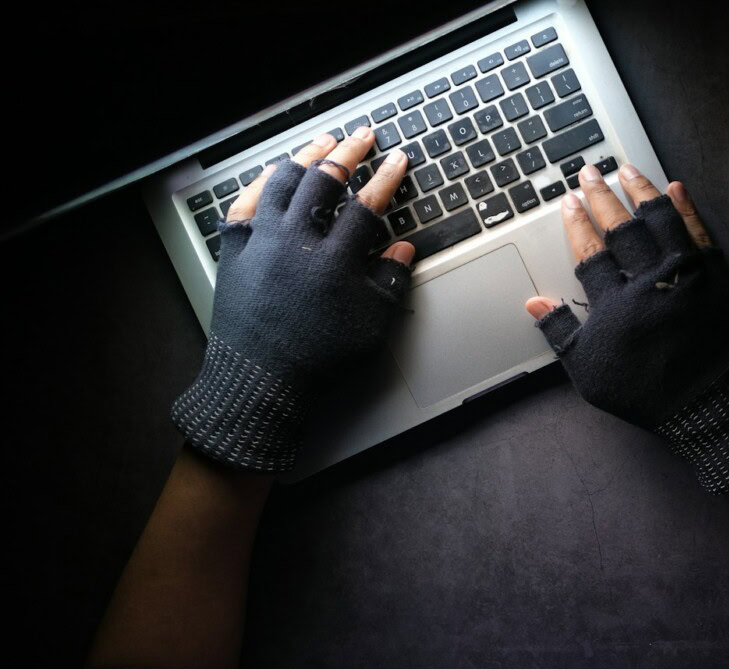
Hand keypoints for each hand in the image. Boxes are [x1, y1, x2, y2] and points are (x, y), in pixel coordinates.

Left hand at [171, 127, 415, 472]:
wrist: (259, 380)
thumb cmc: (318, 358)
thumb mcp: (371, 326)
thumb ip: (390, 282)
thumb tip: (403, 249)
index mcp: (334, 259)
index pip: (367, 205)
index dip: (386, 178)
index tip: (398, 160)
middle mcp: (296, 241)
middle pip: (324, 180)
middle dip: (349, 153)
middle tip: (363, 136)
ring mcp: (262, 241)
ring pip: (284, 181)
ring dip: (306, 157)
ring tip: (323, 144)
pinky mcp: (235, 249)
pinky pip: (247, 202)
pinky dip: (263, 182)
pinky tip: (275, 172)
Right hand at [524, 163, 728, 493]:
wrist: (709, 407)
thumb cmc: (645, 392)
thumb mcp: (590, 372)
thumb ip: (561, 333)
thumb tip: (533, 303)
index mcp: (615, 304)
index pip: (589, 251)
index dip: (576, 223)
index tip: (568, 201)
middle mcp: (649, 281)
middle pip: (621, 228)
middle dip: (601, 197)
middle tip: (589, 172)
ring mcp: (686, 275)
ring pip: (660, 220)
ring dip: (641, 191)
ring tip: (627, 169)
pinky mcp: (717, 276)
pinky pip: (700, 232)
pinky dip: (687, 208)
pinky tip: (676, 188)